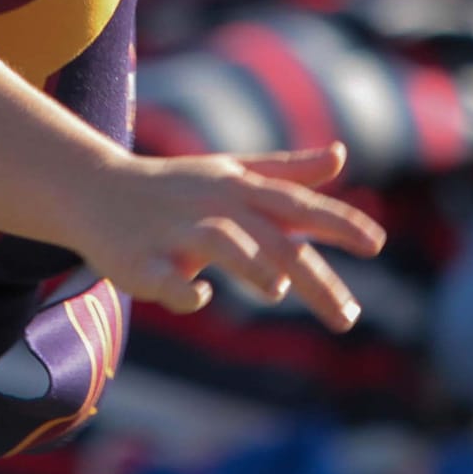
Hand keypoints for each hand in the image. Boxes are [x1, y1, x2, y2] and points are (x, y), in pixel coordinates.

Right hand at [70, 143, 382, 329]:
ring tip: (276, 288)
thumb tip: (340, 155)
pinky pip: (162, 277)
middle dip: (312, 277)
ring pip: (219, 242)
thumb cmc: (176, 187)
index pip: (296, 205)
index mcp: (239, 189)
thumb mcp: (234, 174)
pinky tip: (198, 296)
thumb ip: (288, 172)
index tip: (376, 244)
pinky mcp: (138, 259)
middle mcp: (213, 207)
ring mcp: (175, 232)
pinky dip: (180, 287)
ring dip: (249, 263)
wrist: (97, 189)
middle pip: (271, 238)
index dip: (336, 221)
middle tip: (348, 318)